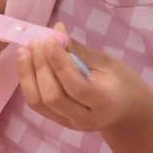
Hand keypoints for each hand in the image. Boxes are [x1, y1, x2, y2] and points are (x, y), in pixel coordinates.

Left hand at [15, 28, 152, 134]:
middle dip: (41, 67)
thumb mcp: (107, 63)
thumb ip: (79, 51)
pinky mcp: (57, 121)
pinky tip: (26, 62)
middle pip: (53, 97)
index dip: (59, 63)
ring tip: (25, 50)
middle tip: (36, 42)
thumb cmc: (121, 82)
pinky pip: (36, 103)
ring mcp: (69, 122)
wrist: (127, 110)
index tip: (50, 40)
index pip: (76, 87)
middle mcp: (85, 119)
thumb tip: (56, 30)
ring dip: (28, 74)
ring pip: (39, 103)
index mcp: (105, 104)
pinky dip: (27, 81)